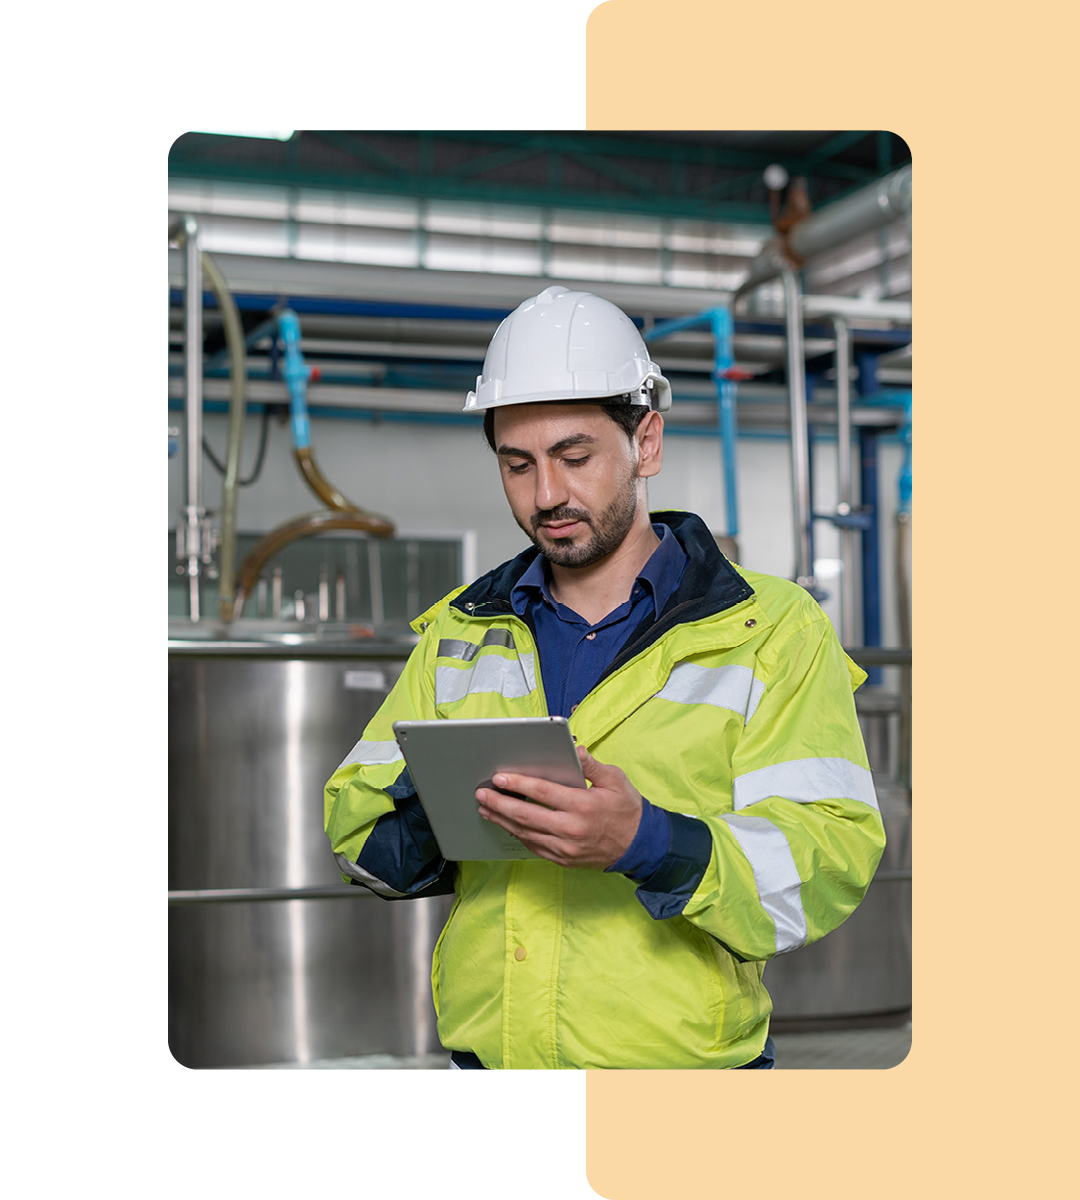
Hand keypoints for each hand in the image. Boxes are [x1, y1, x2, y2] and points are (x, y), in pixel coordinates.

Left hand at [476, 746, 642, 869]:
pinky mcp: (563, 860)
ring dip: (503, 820)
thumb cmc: (627, 810)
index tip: (500, 777)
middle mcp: (571, 829)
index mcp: (583, 806)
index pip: (543, 792)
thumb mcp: (616, 780)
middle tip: (482, 794)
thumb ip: (592, 764)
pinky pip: (534, 847)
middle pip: (526, 815)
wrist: (640, 846)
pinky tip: (507, 824)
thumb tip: (575, 749)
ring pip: (526, 833)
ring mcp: (565, 848)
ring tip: (486, 808)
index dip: (519, 784)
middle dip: (500, 803)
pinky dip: (517, 834)